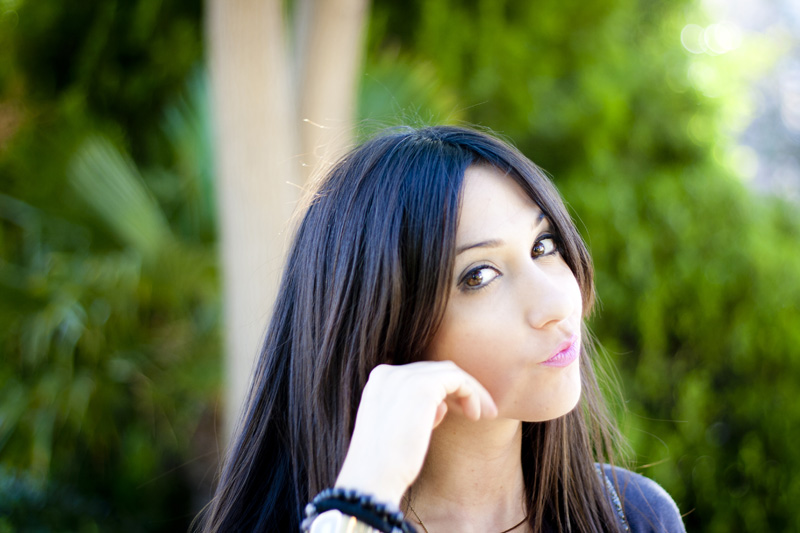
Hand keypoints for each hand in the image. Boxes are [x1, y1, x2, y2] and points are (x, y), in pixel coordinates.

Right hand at [334, 360, 497, 505]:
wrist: (372, 479)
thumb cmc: (385, 465)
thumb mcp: (399, 431)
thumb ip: (416, 412)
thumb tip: (442, 406)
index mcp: (378, 381)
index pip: (418, 375)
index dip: (443, 391)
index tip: (460, 412)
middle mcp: (389, 373)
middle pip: (435, 370)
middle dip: (459, 389)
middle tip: (478, 413)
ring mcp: (405, 377)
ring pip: (450, 372)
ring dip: (470, 391)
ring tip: (484, 414)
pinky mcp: (423, 387)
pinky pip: (458, 380)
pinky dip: (472, 393)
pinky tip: (475, 416)